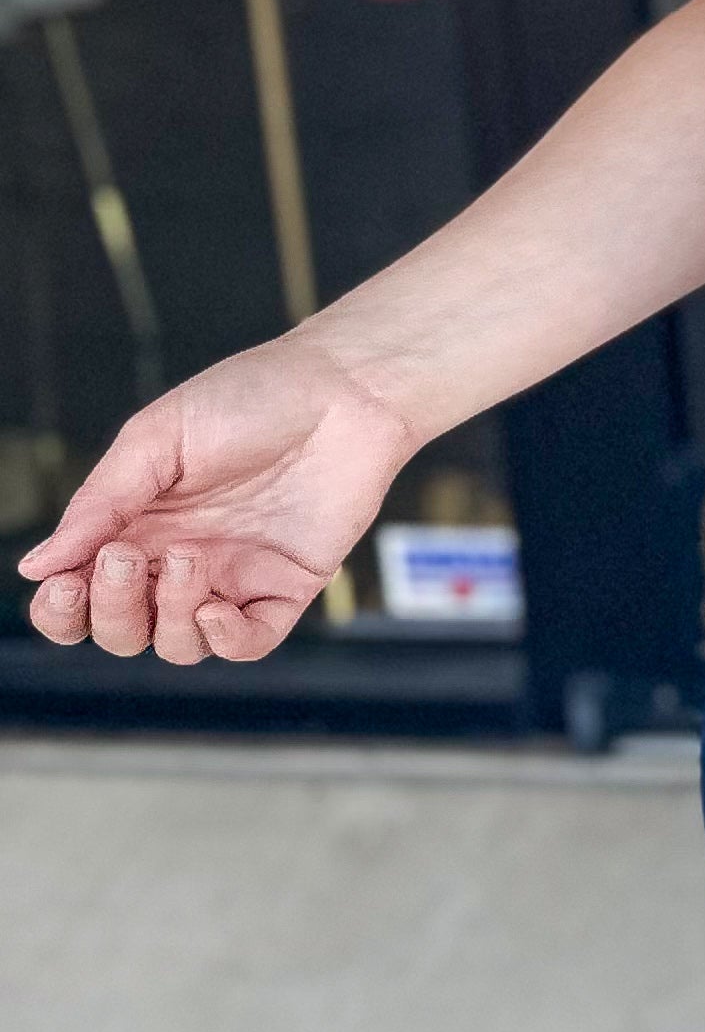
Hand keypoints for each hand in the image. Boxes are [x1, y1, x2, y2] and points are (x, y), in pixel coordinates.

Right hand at [17, 336, 419, 662]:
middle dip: (110, 611)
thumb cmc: (249, 398)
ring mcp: (233, 578)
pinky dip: (225, 640)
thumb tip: (36, 566)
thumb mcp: (156, 439)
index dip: (61, 609)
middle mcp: (179, 561)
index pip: (82, 595)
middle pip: (122, 629)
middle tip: (124, 558)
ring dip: (168, 616)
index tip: (61, 585)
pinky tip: (215, 607)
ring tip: (188, 556)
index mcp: (137, 526)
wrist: (342, 387)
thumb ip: (100, 504)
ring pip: (178, 644)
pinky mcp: (287, 587)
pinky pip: (247, 643)